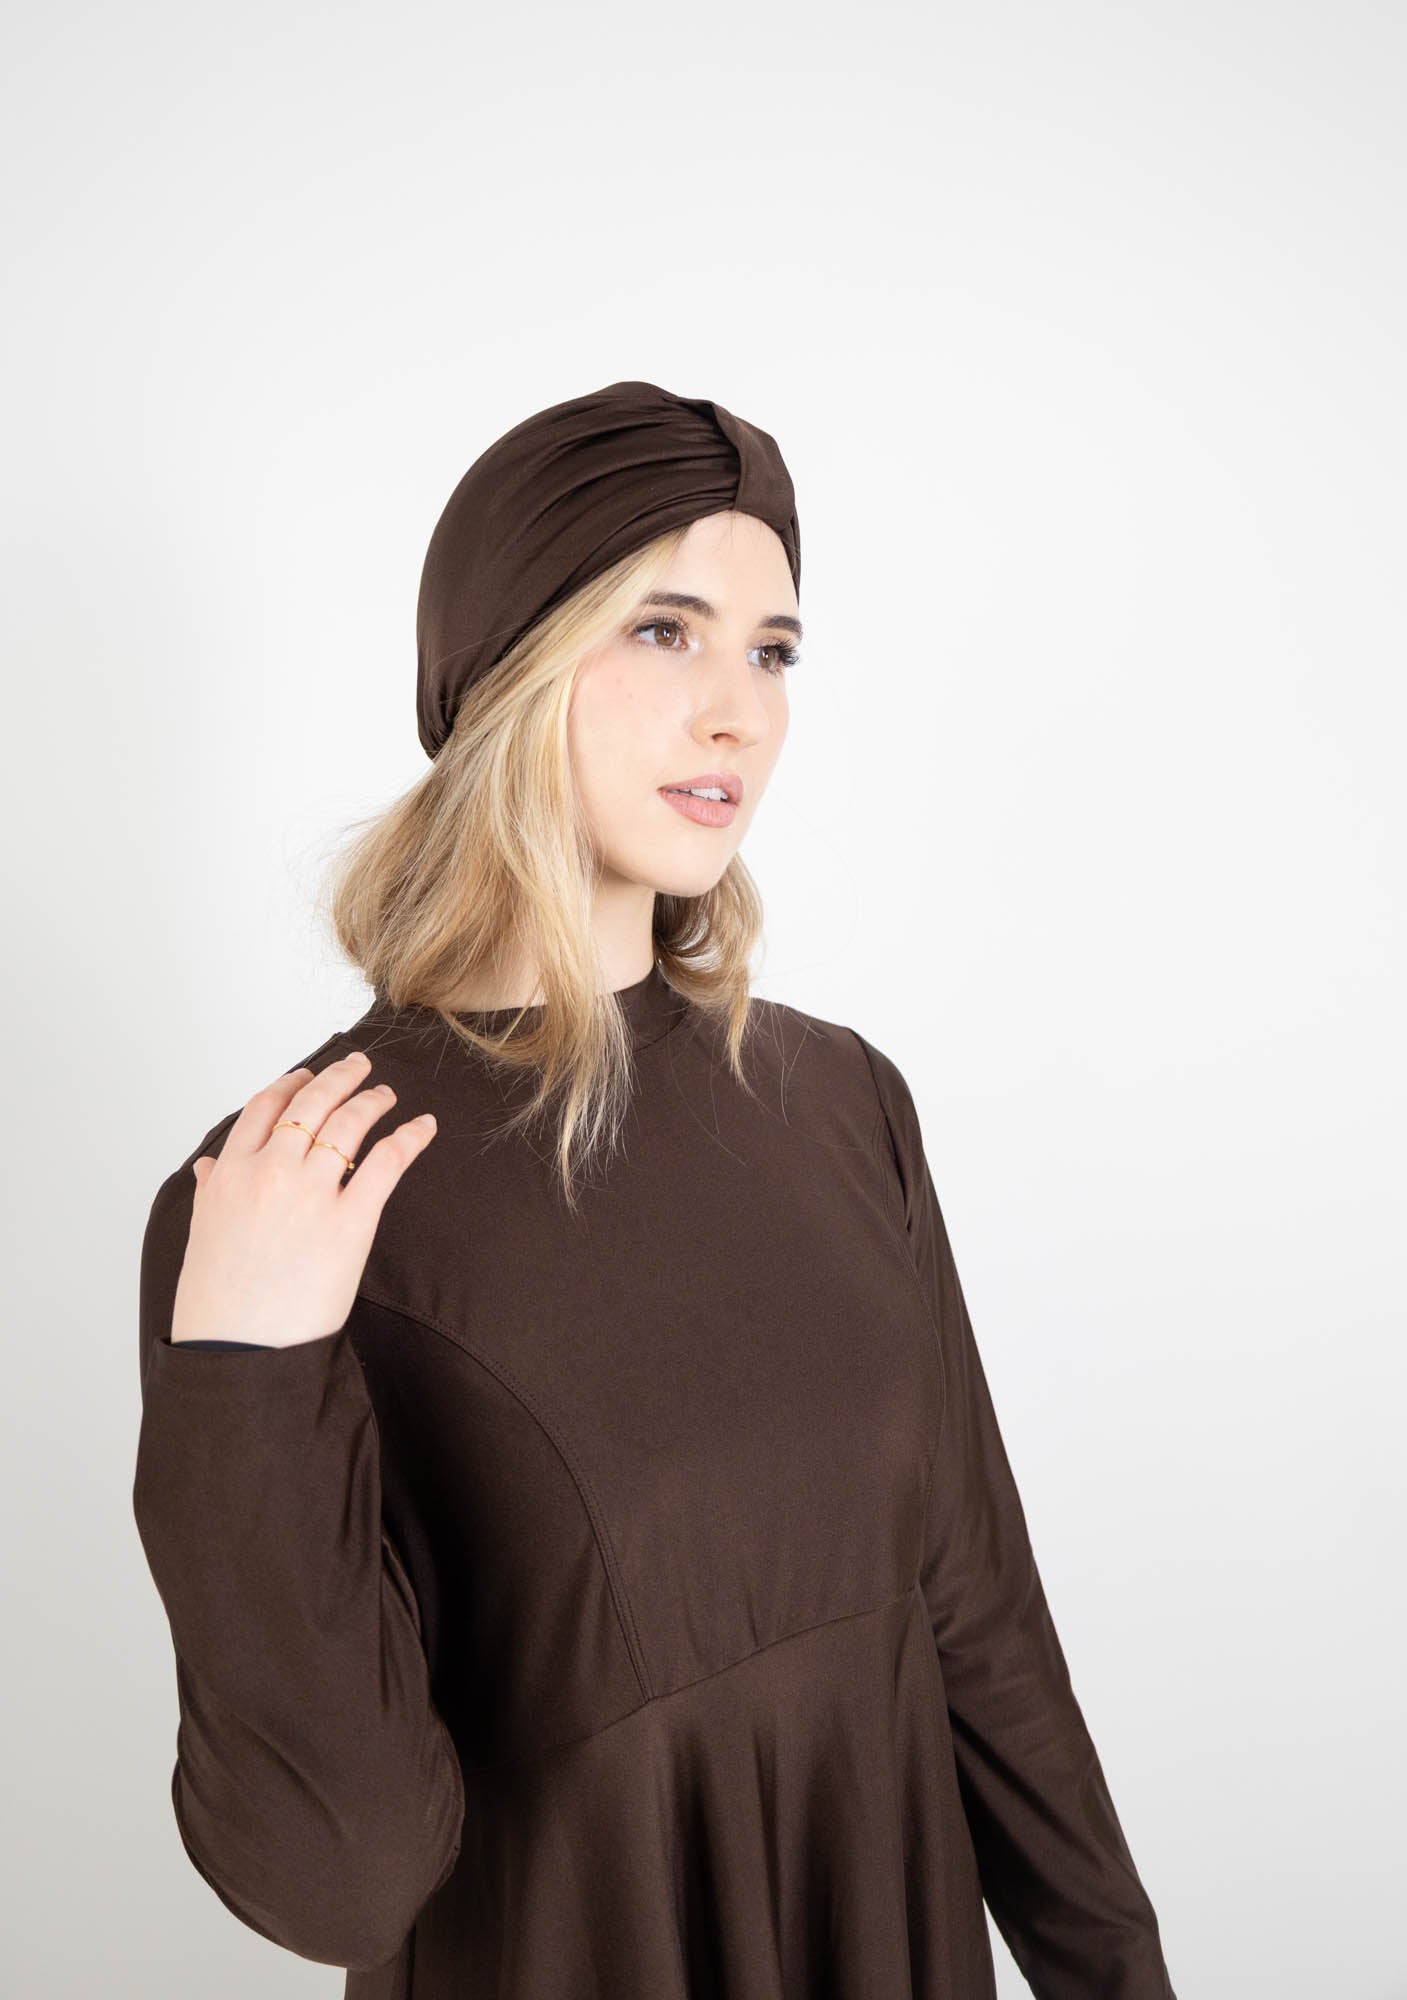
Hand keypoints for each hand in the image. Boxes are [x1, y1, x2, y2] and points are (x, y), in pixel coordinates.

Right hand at [169, 1052, 436, 1349]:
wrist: (238, 1350)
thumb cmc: (218, 1302)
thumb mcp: (202, 1235)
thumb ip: (211, 1191)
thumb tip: (210, 1166)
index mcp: (230, 1174)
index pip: (263, 1108)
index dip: (290, 1085)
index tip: (306, 1076)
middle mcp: (269, 1171)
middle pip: (311, 1104)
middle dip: (338, 1078)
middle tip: (358, 1066)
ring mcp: (310, 1193)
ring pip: (349, 1123)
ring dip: (372, 1101)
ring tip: (386, 1095)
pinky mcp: (350, 1221)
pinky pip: (387, 1162)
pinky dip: (409, 1136)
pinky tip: (423, 1126)